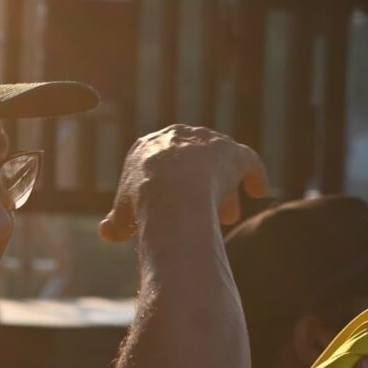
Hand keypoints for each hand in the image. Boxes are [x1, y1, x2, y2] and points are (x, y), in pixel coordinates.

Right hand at [99, 126, 267, 242]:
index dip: (167, 188)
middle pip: (191, 163)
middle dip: (197, 189)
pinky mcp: (233, 152)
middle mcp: (178, 136)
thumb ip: (117, 222)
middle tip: (200, 216)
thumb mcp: (123, 216)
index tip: (172, 209)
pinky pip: (250, 161)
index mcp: (148, 146)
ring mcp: (207, 141)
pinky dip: (255, 176)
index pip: (160, 164)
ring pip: (219, 164)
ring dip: (224, 188)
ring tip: (228, 217)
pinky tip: (260, 191)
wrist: (170, 195)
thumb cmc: (142, 207)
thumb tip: (107, 232)